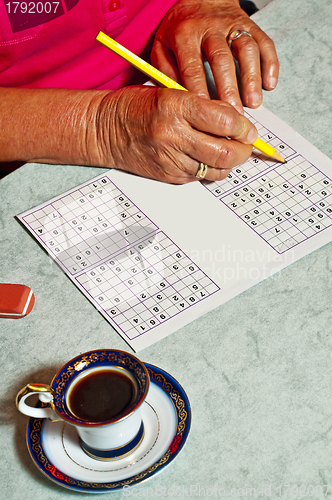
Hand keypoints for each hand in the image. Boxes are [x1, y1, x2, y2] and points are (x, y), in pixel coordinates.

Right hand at [90, 86, 257, 183]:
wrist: (105, 130)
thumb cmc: (136, 107)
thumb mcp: (170, 92)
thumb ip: (203, 106)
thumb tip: (237, 121)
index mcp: (175, 106)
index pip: (225, 120)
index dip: (244, 126)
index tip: (248, 127)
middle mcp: (174, 135)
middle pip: (226, 152)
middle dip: (244, 150)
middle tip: (246, 144)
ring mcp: (171, 159)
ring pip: (217, 170)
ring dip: (229, 162)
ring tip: (227, 151)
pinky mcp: (169, 176)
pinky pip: (202, 177)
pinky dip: (211, 169)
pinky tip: (207, 158)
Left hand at [151, 0, 278, 111]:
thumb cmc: (180, 29)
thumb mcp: (161, 45)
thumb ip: (165, 71)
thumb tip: (177, 98)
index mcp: (185, 34)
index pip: (192, 67)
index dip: (200, 91)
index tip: (206, 113)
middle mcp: (210, 27)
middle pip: (221, 60)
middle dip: (228, 89)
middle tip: (233, 114)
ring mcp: (232, 25)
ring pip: (246, 50)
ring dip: (251, 78)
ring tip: (253, 103)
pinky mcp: (250, 24)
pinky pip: (264, 42)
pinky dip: (270, 63)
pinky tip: (270, 84)